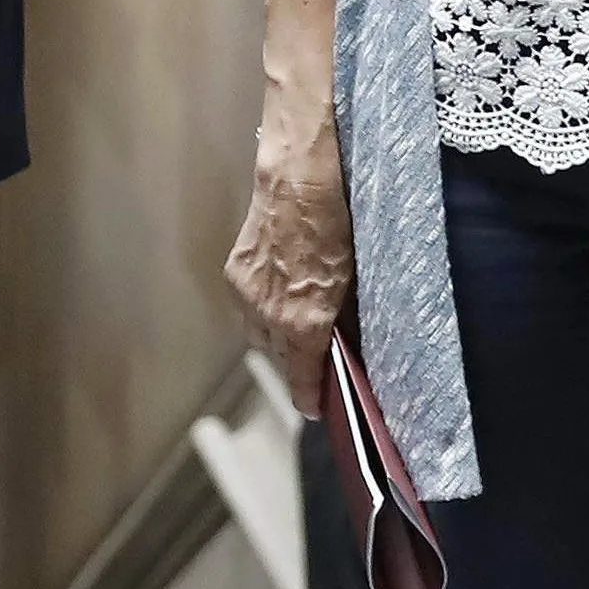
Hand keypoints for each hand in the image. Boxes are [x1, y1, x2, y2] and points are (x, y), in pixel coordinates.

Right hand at [224, 117, 353, 385]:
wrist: (298, 180)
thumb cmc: (336, 226)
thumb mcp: (354, 278)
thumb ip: (347, 318)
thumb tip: (349, 342)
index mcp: (302, 322)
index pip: (302, 378)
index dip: (310, 397)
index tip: (315, 408)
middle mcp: (268, 316)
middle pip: (279, 359)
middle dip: (296, 363)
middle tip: (316, 359)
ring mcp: (246, 295)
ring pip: (259, 335)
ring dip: (277, 339)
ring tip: (296, 326)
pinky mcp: (234, 274)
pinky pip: (247, 309)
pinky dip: (262, 312)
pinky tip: (278, 298)